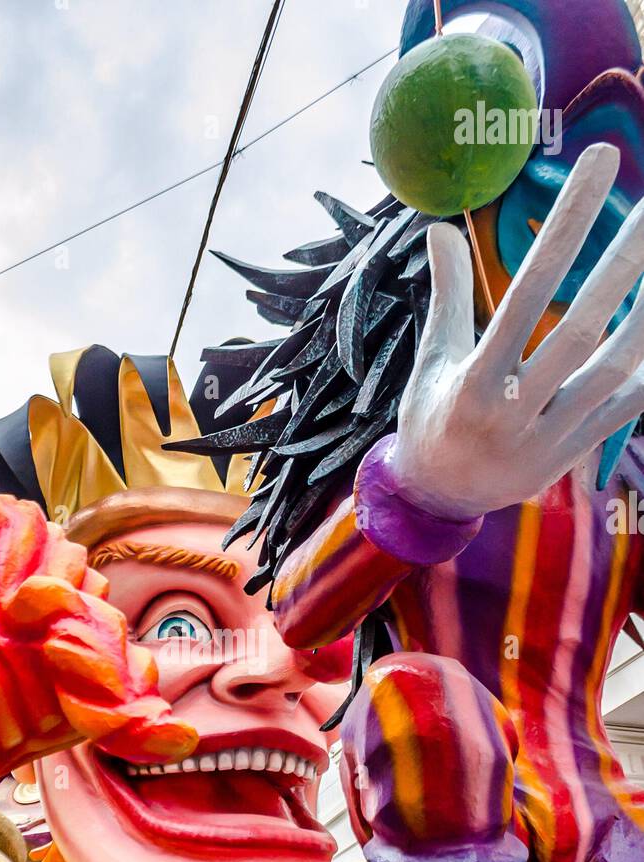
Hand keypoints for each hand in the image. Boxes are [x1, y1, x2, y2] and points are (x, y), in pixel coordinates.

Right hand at [391, 143, 643, 518]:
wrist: (439, 502)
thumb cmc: (432, 420)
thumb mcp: (431, 361)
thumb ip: (446, 295)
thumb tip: (439, 229)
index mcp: (472, 384)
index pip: (524, 294)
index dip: (563, 229)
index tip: (596, 166)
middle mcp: (513, 413)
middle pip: (579, 331)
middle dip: (622, 265)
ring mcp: (549, 438)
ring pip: (614, 372)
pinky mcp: (575, 452)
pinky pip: (627, 408)